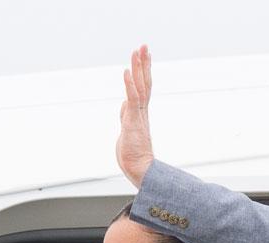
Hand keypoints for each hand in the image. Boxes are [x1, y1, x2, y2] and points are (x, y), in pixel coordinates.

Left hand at [116, 44, 154, 187]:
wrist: (140, 170)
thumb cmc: (134, 155)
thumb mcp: (127, 130)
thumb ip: (126, 115)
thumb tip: (124, 104)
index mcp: (141, 113)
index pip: (143, 87)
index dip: (143, 71)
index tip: (144, 56)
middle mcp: (142, 111)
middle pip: (144, 82)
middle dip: (144, 63)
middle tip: (144, 46)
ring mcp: (138, 115)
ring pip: (140, 86)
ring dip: (139, 68)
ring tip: (138, 51)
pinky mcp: (133, 121)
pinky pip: (132, 99)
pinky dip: (129, 85)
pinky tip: (127, 71)